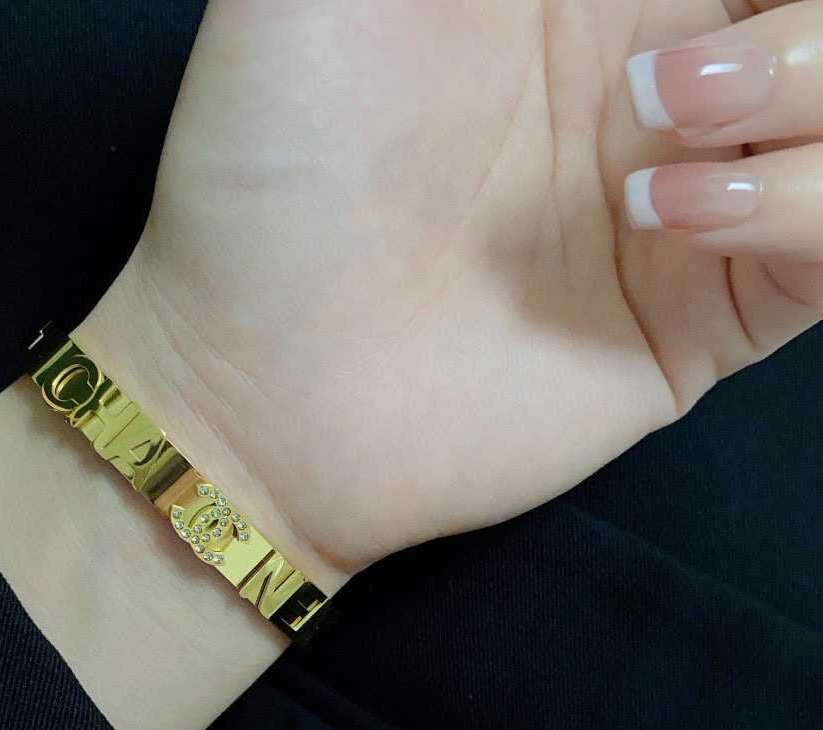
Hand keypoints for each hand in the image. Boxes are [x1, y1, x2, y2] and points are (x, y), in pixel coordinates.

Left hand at [76, 0, 822, 586]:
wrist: (261, 393)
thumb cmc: (265, 179)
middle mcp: (666, 67)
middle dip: (791, 11)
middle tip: (697, 39)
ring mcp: (703, 185)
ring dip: (811, 70)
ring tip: (654, 122)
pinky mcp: (713, 308)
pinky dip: (813, 199)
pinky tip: (668, 209)